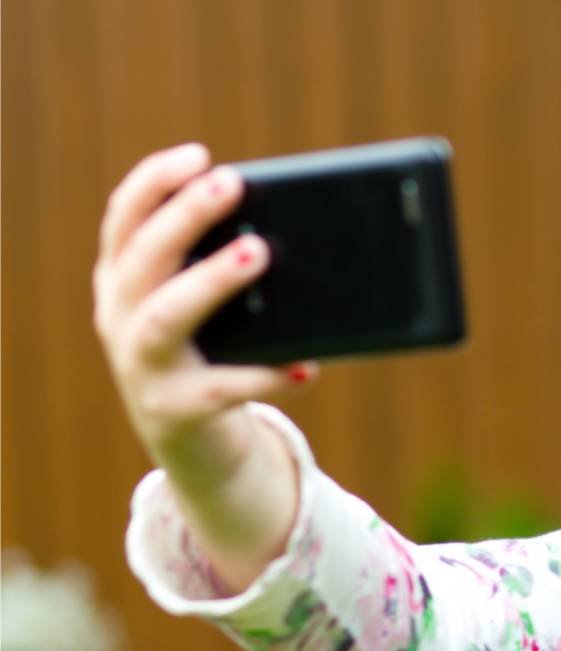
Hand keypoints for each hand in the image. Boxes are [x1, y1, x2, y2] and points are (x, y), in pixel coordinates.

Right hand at [93, 142, 317, 476]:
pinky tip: (305, 366)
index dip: (156, 182)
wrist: (197, 450)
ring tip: (258, 251)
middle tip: (231, 183)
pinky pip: (224, 389)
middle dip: (184, 214)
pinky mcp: (176, 412)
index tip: (199, 155)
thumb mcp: (207, 311)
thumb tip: (298, 227)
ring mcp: (141, 367)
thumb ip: (227, 270)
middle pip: (143, 257)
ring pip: (166, 317)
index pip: (125, 219)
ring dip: (210, 279)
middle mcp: (120, 319)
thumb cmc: (213, 357)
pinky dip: (266, 375)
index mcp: (124, 282)